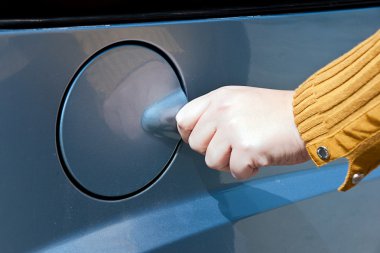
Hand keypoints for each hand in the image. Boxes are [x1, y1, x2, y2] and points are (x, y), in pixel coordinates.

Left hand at [176, 86, 309, 178]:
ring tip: (250, 150)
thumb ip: (217, 113)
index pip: (184, 118)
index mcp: (220, 97)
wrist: (309, 117)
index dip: (190, 134)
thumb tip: (199, 133)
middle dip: (214, 151)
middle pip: (195, 144)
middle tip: (235, 146)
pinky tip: (261, 157)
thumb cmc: (280, 112)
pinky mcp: (247, 147)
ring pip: (212, 161)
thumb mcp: (242, 101)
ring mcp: (234, 128)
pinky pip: (235, 172)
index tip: (205, 140)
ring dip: (231, 162)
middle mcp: (223, 110)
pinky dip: (248, 171)